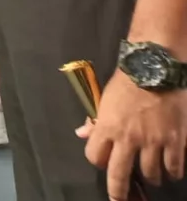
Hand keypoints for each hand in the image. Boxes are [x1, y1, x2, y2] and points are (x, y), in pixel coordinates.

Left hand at [78, 70, 186, 196]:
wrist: (155, 69)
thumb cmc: (127, 83)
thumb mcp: (104, 99)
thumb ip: (94, 120)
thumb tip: (80, 134)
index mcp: (107, 128)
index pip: (95, 157)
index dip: (99, 161)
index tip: (104, 162)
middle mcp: (128, 139)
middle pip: (119, 175)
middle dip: (118, 192)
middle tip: (120, 200)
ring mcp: (154, 141)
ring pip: (151, 174)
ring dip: (151, 177)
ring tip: (153, 176)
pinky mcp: (176, 140)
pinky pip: (175, 167)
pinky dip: (173, 172)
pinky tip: (172, 170)